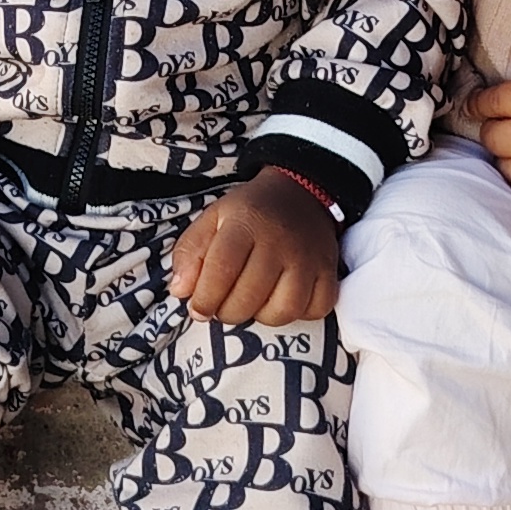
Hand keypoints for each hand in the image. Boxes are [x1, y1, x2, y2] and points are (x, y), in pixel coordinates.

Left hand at [169, 170, 339, 328]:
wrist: (300, 193)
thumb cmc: (249, 212)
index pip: (221, 270)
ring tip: (253, 302)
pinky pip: (316, 310)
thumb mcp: (212, 219)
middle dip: (228, 312)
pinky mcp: (329, 270)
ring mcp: (308, 257)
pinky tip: (282, 299)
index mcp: (246, 223)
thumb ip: (189, 252)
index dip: (205, 298)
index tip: (198, 309)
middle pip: (249, 297)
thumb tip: (180, 291)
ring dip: (262, 316)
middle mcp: (280, 241)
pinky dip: (299, 314)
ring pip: (284, 310)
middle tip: (223, 305)